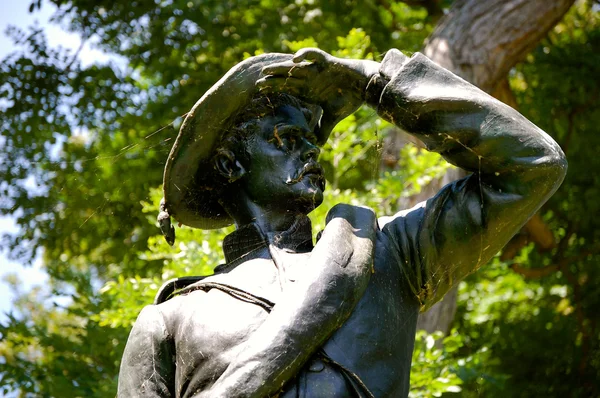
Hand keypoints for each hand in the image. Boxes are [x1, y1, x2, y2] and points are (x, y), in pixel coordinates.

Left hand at [257, 48, 379, 141]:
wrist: (365, 86)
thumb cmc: (349, 99)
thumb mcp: (333, 118)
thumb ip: (323, 130)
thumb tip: (318, 146)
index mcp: (309, 91)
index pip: (287, 90)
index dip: (274, 90)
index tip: (260, 93)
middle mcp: (310, 79)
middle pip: (287, 78)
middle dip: (272, 80)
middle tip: (257, 83)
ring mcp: (317, 70)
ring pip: (295, 67)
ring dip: (281, 68)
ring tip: (266, 69)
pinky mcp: (328, 62)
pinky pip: (314, 55)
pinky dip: (304, 55)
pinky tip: (294, 60)